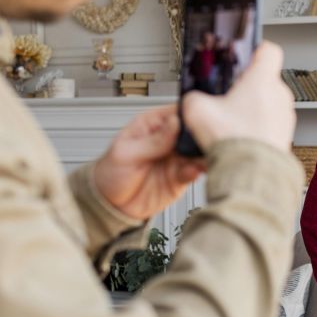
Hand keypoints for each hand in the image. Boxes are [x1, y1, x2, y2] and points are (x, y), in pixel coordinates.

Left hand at [94, 105, 205, 220]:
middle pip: (194, 130)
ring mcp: (177, 158)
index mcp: (153, 124)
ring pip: (199, 151)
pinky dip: (199, 170)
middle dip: (203, 134)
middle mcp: (169, 139)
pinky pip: (195, 170)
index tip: (201, 117)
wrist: (109, 205)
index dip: (192, 112)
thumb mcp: (126, 153)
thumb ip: (153, 140)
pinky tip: (194, 171)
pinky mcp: (181, 176)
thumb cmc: (110, 173)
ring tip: (202, 157)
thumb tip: (175, 122)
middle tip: (206, 139)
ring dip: (204, 153)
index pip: (178, 111)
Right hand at [182, 41, 295, 152]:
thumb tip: (193, 100)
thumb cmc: (234, 142)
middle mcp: (280, 96)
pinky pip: (271, 124)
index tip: (245, 53)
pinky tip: (240, 137)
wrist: (251, 175)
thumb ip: (193, 98)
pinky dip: (258, 127)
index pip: (268, 50)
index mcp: (263, 81)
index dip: (255, 49)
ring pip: (269, 103)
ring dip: (253, 109)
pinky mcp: (286, 136)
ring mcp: (286, 117)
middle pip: (265, 79)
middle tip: (228, 96)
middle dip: (247, 86)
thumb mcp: (198, 111)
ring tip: (232, 121)